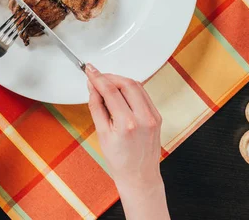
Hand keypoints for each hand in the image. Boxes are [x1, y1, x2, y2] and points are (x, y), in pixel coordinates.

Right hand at [86, 65, 169, 219]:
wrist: (139, 176)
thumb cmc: (120, 161)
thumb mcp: (102, 134)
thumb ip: (97, 107)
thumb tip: (93, 88)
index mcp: (127, 124)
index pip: (110, 91)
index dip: (98, 78)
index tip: (90, 71)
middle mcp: (143, 118)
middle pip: (126, 84)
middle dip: (110, 76)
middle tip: (97, 76)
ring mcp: (153, 116)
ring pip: (137, 86)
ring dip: (121, 80)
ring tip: (107, 82)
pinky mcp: (157, 116)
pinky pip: (144, 95)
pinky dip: (131, 88)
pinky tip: (121, 91)